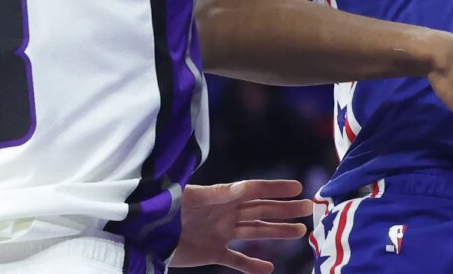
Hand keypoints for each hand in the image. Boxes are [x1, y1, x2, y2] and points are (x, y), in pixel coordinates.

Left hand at [167, 179, 312, 273]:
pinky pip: (237, 259)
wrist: (143, 231)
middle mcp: (224, 213)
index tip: (296, 188)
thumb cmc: (163, 208)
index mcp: (220, 197)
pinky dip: (252, 265)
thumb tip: (242, 187)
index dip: (275, 189)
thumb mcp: (189, 197)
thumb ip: (215, 194)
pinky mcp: (211, 252)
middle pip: (261, 210)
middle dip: (285, 209)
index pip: (253, 190)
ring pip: (255, 231)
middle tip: (309, 208)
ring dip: (277, 231)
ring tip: (300, 231)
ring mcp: (220, 232)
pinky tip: (269, 269)